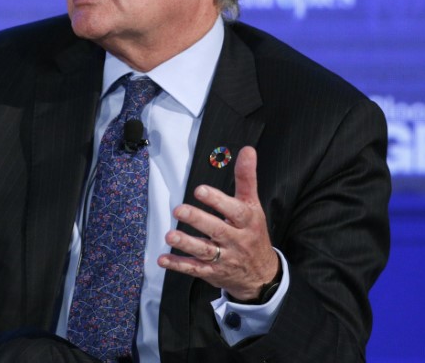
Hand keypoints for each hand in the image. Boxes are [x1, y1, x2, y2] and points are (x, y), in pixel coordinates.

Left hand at [158, 146, 278, 300]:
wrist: (261, 275)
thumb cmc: (253, 232)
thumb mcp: (253, 205)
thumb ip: (247, 178)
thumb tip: (248, 150)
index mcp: (247, 221)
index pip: (234, 210)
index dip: (217, 200)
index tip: (200, 190)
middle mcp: (236, 240)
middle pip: (216, 230)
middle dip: (197, 220)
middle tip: (178, 209)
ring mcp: (224, 258)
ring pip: (204, 251)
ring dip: (186, 244)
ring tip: (169, 236)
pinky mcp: (212, 272)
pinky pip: (194, 269)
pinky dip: (178, 265)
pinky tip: (163, 259)